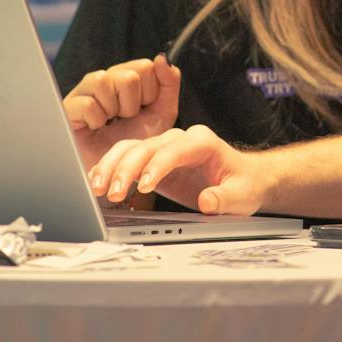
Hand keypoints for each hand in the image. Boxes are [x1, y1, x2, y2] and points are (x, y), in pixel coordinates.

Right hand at [63, 54, 180, 173]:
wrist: (114, 174)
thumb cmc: (135, 144)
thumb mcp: (161, 113)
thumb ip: (168, 83)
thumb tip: (161, 57)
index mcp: (126, 76)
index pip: (145, 67)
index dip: (150, 94)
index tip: (142, 110)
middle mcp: (104, 79)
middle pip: (128, 75)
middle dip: (133, 105)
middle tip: (124, 119)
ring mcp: (84, 91)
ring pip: (104, 80)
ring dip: (113, 109)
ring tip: (109, 122)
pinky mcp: (67, 107)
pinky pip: (87, 103)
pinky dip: (96, 120)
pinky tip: (94, 128)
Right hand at [86, 123, 270, 213]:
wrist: (243, 179)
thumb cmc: (244, 184)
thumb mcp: (242, 195)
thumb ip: (224, 198)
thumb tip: (207, 201)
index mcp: (202, 142)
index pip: (173, 150)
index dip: (156, 167)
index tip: (144, 187)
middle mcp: (180, 139)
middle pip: (146, 147)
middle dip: (126, 169)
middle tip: (113, 193)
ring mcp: (164, 148)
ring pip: (131, 148)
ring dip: (112, 167)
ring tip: (97, 188)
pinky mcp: (153, 161)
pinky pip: (127, 159)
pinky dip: (111, 169)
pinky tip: (97, 182)